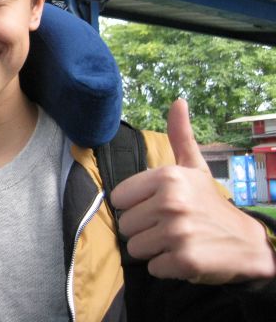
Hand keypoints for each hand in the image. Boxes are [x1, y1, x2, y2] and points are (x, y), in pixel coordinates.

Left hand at [111, 99, 275, 283]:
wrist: (249, 244)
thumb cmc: (210, 203)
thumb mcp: (194, 168)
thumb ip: (180, 136)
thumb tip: (178, 101)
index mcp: (167, 177)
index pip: (119, 198)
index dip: (136, 205)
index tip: (156, 206)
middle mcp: (171, 202)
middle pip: (125, 225)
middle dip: (144, 229)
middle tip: (170, 226)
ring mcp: (177, 232)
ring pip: (135, 248)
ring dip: (153, 249)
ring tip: (176, 240)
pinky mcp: (183, 260)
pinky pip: (152, 267)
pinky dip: (166, 267)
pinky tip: (184, 257)